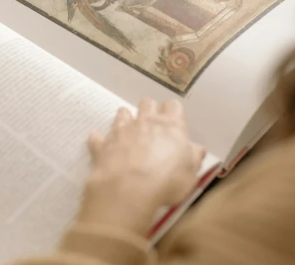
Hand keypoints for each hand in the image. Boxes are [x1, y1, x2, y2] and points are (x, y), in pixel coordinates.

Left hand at [77, 98, 204, 234]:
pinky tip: (103, 147)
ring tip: (128, 133)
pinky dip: (101, 140)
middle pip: (147, 103)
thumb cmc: (166, 182)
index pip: (173, 106)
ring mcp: (122, 130)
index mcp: (170, 126)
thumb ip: (193, 158)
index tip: (174, 123)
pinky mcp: (103, 144)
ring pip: (122, 112)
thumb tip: (197, 149)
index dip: (173, 112)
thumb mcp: (190, 174)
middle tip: (152, 126)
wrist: (129, 191)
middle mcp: (146, 121)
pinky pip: (98, 137)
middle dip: (149, 110)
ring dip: (125, 119)